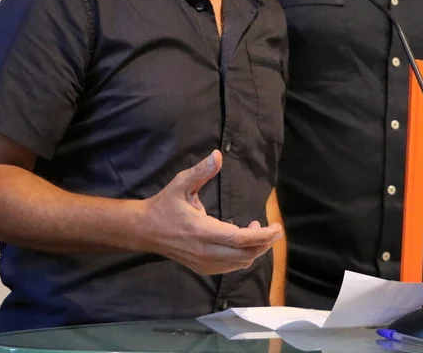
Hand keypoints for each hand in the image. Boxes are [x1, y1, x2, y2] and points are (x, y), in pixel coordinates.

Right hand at [141, 151, 282, 275]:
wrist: (145, 230)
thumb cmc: (165, 205)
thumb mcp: (181, 184)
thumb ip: (201, 171)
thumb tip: (218, 155)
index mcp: (202, 231)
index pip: (240, 239)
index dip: (262, 236)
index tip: (277, 228)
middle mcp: (205, 251)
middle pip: (244, 255)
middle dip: (264, 244)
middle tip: (274, 230)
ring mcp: (203, 263)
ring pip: (239, 263)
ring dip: (254, 250)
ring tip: (256, 230)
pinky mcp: (202, 268)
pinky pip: (230, 267)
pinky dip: (242, 257)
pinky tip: (241, 241)